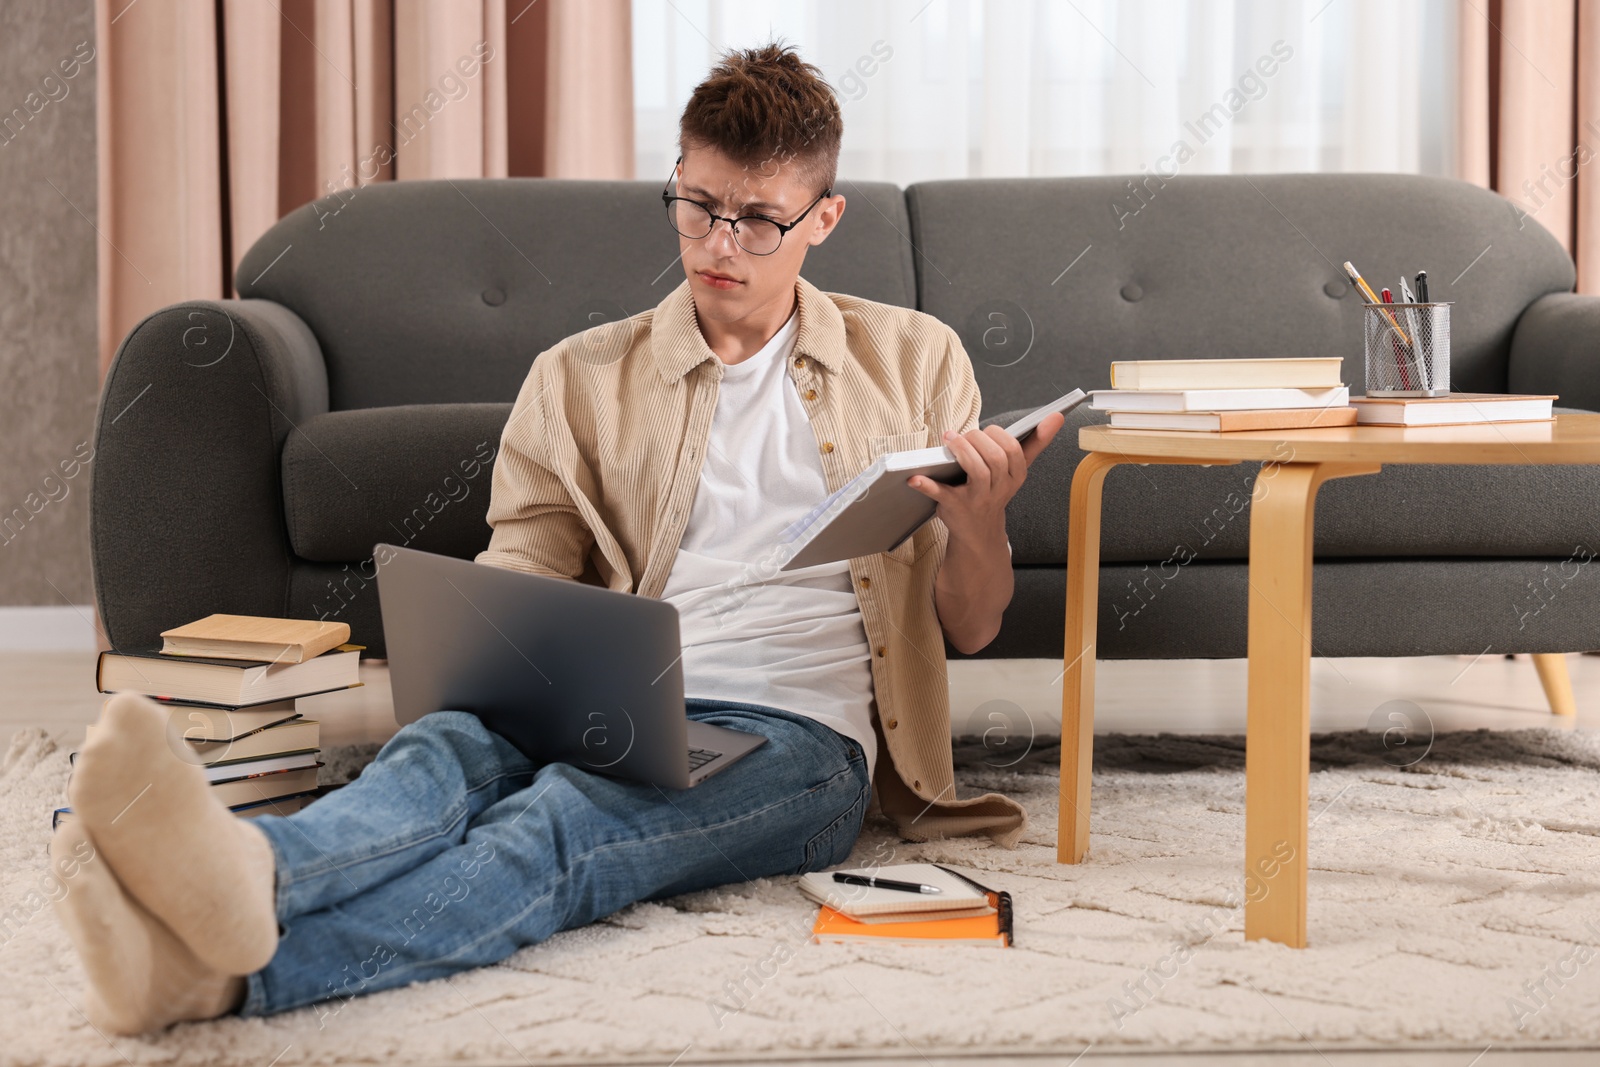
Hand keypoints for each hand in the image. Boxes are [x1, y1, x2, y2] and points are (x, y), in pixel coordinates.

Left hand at [906, 412, 1065, 545]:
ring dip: (961, 451)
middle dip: (979, 440)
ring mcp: (977, 500)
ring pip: (977, 472)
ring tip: (949, 438)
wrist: (979, 533)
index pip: (1014, 452)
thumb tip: (1057, 416)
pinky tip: (915, 477)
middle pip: (995, 459)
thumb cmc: (995, 491)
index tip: (987, 430)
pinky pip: (941, 495)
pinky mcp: (955, 508)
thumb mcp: (1016, 471)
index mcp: (1015, 477)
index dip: (999, 437)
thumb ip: (1036, 443)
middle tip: (964, 434)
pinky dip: (927, 485)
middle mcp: (999, 490)